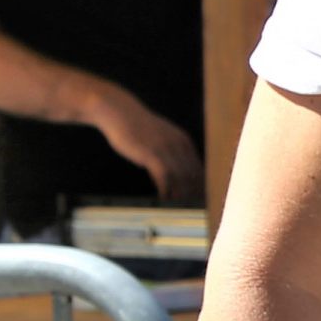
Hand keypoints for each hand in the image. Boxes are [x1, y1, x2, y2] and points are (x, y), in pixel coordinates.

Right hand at [88, 85, 200, 201]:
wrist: (119, 111)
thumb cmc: (138, 127)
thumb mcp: (161, 137)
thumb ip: (172, 151)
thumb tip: (179, 171)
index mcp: (184, 141)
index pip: (199, 168)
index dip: (201, 186)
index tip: (199, 201)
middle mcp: (179, 144)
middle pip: (193, 176)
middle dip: (193, 194)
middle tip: (191, 210)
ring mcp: (165, 148)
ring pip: (180, 178)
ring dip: (180, 195)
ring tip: (178, 208)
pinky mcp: (150, 153)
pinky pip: (164, 176)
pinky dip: (165, 190)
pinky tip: (163, 199)